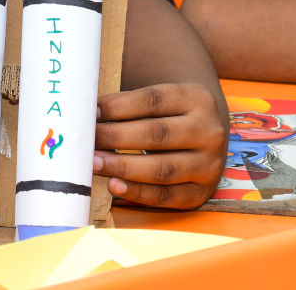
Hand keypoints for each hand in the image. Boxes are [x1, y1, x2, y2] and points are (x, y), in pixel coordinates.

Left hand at [93, 83, 227, 208]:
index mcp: (196, 98)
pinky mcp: (203, 192)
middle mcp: (208, 131)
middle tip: (85, 141)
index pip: (152, 100)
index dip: (118, 106)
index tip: (90, 112)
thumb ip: (127, 104)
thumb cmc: (169, 112)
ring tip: (93, 163)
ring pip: (162, 168)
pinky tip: (114, 185)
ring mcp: (210, 165)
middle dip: (115, 137)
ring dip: (122, 167)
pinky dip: (138, 193)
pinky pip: (167, 196)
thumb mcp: (159, 99)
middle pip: (156, 134)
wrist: (208, 132)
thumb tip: (86, 114)